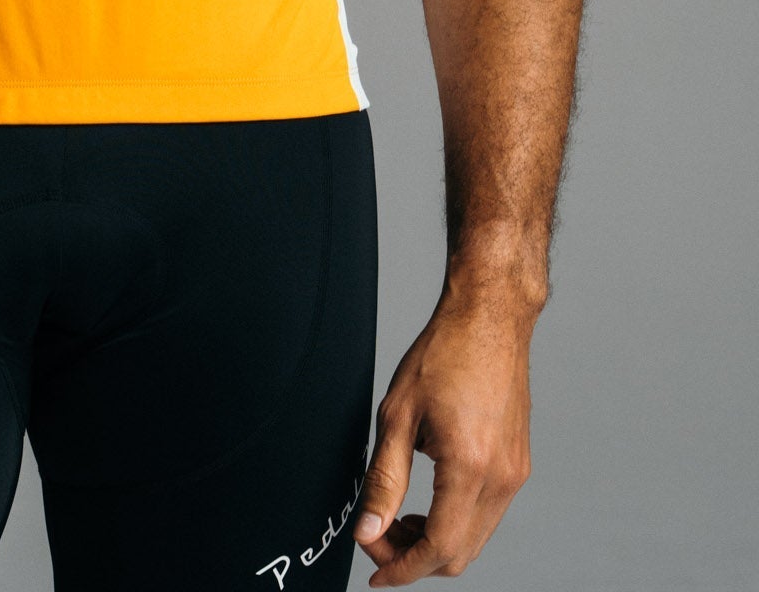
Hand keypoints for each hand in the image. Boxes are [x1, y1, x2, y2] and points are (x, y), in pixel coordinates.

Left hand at [354, 288, 533, 583]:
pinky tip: (428, 500)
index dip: (403, 568)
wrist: (490, 320)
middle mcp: (501, 479)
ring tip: (398, 518)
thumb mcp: (397, 414)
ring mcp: (515, 474)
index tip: (375, 570)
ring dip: (436, 542)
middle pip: (460, 554)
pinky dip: (456, 522)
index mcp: (470, 467)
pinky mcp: (518, 466)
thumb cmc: (443, 355)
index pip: (439, 548)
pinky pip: (487, 515)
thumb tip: (368, 532)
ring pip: (475, 539)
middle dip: (415, 557)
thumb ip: (384, 480)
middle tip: (378, 537)